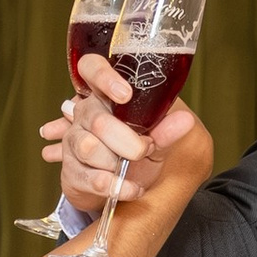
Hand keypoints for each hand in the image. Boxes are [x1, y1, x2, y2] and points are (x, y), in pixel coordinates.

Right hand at [37, 54, 192, 213]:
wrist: (113, 186)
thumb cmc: (131, 153)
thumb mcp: (152, 139)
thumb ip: (164, 129)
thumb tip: (185, 120)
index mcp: (103, 96)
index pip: (91, 69)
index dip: (104, 77)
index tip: (125, 95)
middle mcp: (84, 114)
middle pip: (97, 120)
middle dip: (126, 140)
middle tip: (143, 149)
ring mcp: (74, 142)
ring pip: (89, 148)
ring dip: (117, 162)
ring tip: (131, 168)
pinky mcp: (71, 171)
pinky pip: (93, 178)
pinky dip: (118, 186)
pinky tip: (132, 188)